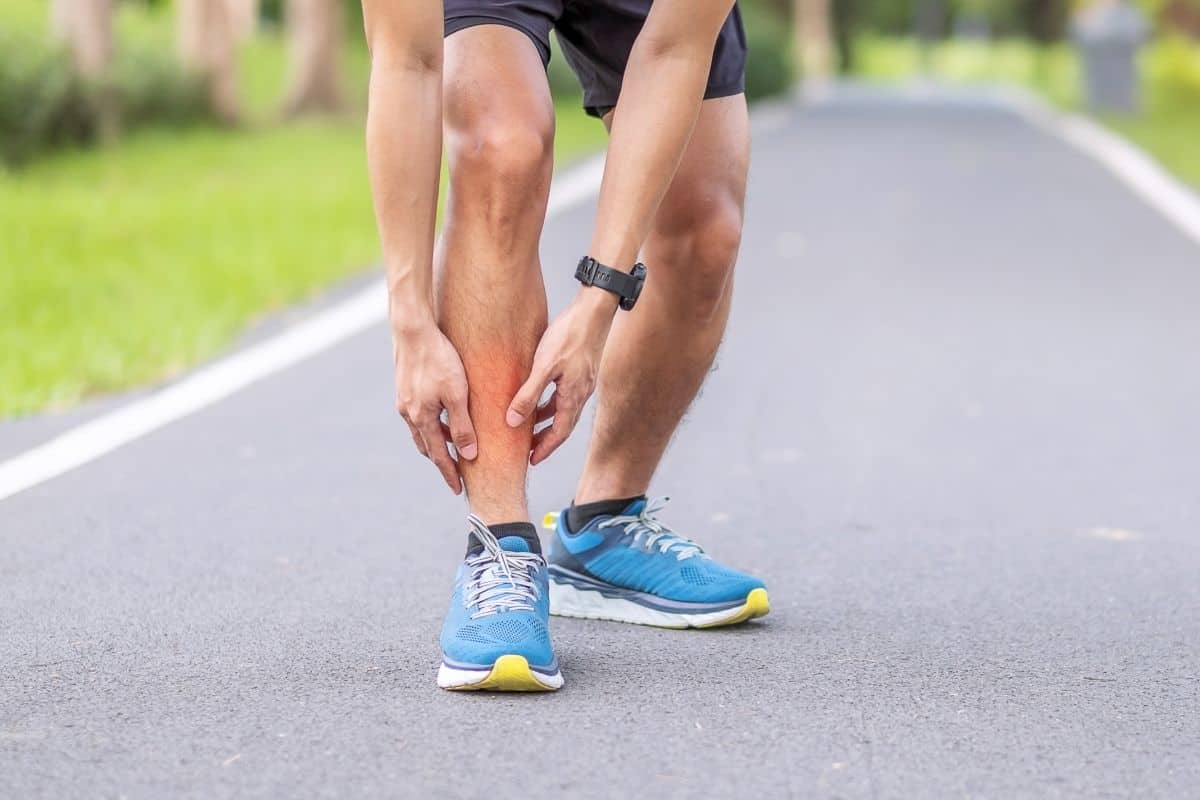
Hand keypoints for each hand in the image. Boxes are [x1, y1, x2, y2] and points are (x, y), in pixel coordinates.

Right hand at [392, 317, 477, 492]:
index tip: (458, 490)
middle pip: (427, 446)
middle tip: (455, 474)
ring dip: (435, 442)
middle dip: (441, 461)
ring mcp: (404, 401)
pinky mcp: (404, 389)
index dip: (449, 473)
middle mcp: (408, 413)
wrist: (412, 330)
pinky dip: (430, 424)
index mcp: (421, 418)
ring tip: (451, 449)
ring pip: (421, 431)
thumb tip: (468, 455)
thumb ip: (462, 425)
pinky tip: (441, 418)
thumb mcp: (457, 393)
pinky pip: (418, 416)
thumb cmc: (439, 359)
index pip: (438, 455)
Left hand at [507, 289, 618, 464]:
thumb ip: (528, 394)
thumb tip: (513, 421)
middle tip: (529, 450)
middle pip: (563, 425)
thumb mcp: (544, 366)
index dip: (545, 449)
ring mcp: (582, 382)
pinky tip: (539, 397)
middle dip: (546, 439)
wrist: (593, 311)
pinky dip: (551, 403)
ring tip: (530, 427)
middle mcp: (581, 393)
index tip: (532, 461)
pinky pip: (565, 395)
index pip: (560, 433)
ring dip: (548, 421)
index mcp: (573, 396)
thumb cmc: (570, 336)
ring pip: (564, 410)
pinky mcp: (581, 370)